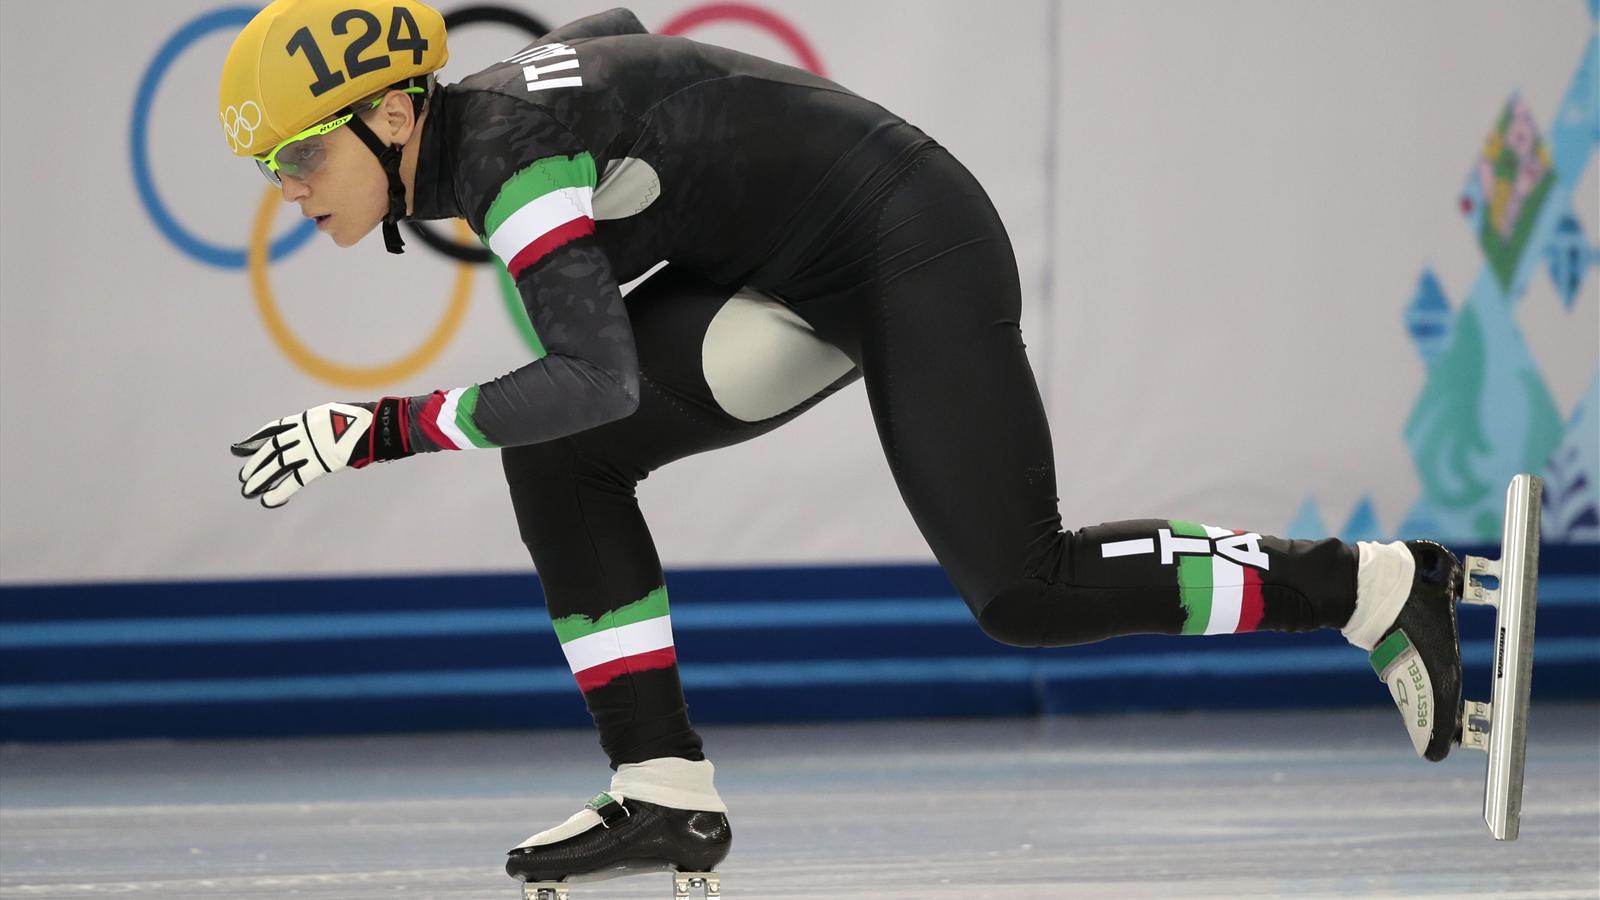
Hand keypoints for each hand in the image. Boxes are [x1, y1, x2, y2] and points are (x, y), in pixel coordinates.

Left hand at [232, 402, 374, 507]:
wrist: (375, 425)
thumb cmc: (361, 421)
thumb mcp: (334, 416)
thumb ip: (321, 428)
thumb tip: (319, 439)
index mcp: (304, 420)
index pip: (272, 430)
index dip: (255, 440)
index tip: (240, 449)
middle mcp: (302, 433)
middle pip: (271, 450)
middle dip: (255, 464)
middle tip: (244, 477)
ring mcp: (309, 448)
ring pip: (277, 464)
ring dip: (261, 478)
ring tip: (248, 490)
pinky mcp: (319, 463)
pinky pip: (295, 480)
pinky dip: (280, 490)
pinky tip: (269, 500)